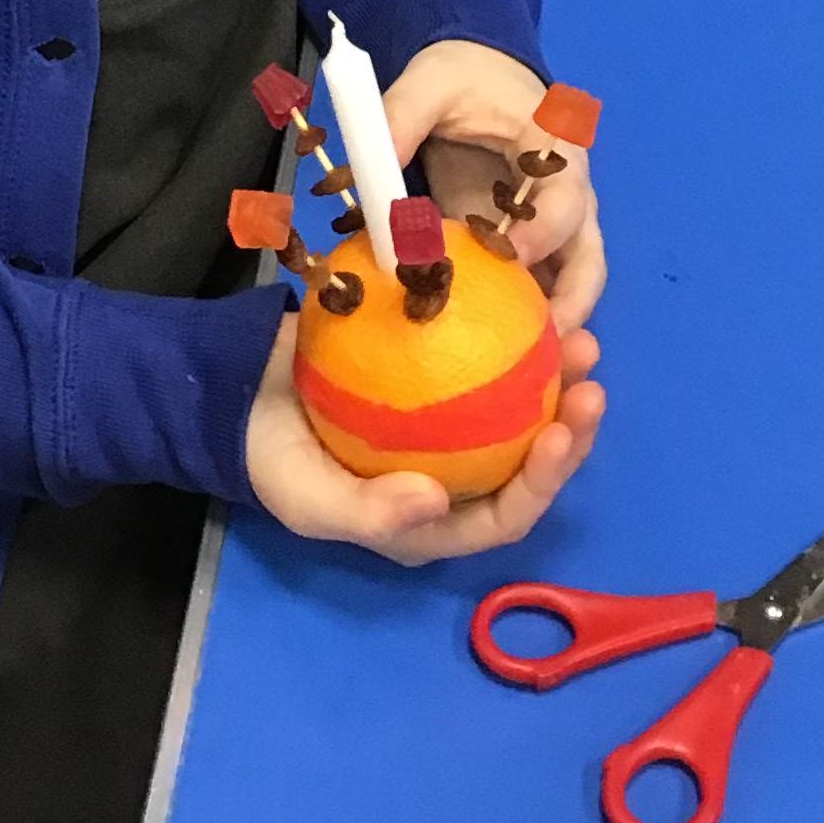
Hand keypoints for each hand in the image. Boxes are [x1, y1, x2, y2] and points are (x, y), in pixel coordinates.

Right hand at [245, 307, 604, 562]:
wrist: (234, 396)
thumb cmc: (273, 461)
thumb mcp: (310, 501)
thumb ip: (369, 514)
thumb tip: (437, 503)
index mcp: (434, 521)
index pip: (505, 515)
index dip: (544, 482)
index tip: (562, 433)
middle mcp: (451, 478)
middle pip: (525, 461)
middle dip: (570, 430)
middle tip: (590, 380)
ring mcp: (444, 429)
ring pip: (513, 410)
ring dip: (552, 380)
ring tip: (577, 337)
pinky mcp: (431, 380)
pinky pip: (478, 359)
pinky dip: (505, 335)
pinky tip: (524, 301)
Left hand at [384, 38, 606, 332]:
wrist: (478, 76)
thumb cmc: (463, 78)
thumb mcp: (429, 83)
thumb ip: (398, 118)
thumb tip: (363, 175)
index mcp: (556, 150)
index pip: (565, 198)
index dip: (542, 233)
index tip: (507, 261)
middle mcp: (569, 195)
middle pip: (588, 259)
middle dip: (568, 305)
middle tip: (533, 346)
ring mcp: (556, 226)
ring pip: (573, 284)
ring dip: (553, 324)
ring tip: (522, 369)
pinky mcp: (532, 246)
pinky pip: (540, 289)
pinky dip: (526, 321)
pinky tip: (492, 356)